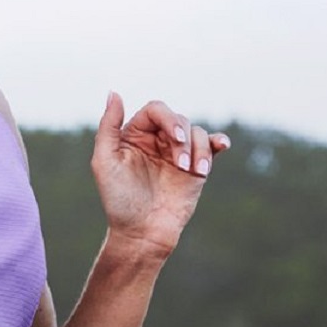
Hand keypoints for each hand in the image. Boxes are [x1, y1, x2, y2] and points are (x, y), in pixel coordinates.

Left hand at [91, 93, 229, 256]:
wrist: (142, 233)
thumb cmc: (119, 200)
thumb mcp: (104, 162)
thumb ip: (108, 126)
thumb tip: (114, 92)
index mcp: (134, 134)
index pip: (156, 110)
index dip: (168, 119)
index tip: (176, 139)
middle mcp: (156, 140)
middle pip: (179, 119)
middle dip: (184, 137)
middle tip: (180, 164)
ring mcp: (178, 154)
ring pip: (198, 132)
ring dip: (199, 149)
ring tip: (192, 171)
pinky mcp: (196, 169)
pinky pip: (211, 146)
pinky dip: (218, 142)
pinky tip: (222, 145)